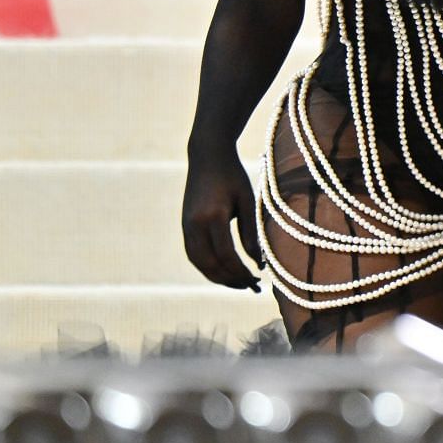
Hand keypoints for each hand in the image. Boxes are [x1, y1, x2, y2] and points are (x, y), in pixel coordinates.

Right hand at [182, 149, 262, 290]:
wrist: (207, 156)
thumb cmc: (232, 175)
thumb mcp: (247, 200)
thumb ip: (250, 232)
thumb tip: (257, 262)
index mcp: (212, 217)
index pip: (226, 255)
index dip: (241, 270)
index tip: (258, 278)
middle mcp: (194, 225)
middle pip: (210, 264)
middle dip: (230, 279)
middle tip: (250, 287)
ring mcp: (186, 226)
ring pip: (199, 263)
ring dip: (218, 277)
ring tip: (238, 283)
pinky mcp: (184, 226)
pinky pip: (194, 254)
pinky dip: (207, 267)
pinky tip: (224, 271)